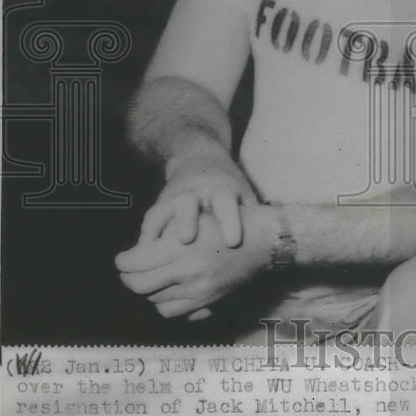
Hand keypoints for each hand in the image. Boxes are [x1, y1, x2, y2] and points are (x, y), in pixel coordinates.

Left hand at [116, 203, 275, 318]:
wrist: (260, 242)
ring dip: (146, 292)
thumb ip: (162, 236)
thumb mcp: (191, 219)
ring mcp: (198, 291)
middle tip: (126, 272)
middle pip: (141, 285)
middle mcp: (187, 273)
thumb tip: (134, 253)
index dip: (123, 262)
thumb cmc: (225, 223)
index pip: (136, 263)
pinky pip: (174, 312)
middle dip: (128, 279)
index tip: (120, 259)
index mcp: (180, 248)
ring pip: (155, 301)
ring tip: (146, 280)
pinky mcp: (208, 303)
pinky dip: (164, 304)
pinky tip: (166, 292)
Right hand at [139, 146, 255, 247]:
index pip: (227, 204)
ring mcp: (176, 196)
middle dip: (188, 221)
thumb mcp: (244, 196)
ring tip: (153, 254)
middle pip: (190, 204)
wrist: (199, 159)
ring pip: (166, 212)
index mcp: (224, 190)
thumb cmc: (230, 188)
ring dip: (161, 230)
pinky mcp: (161, 203)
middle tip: (187, 240)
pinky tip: (142, 256)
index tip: (233, 241)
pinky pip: (152, 219)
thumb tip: (273, 246)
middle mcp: (197, 191)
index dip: (231, 222)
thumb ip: (253, 219)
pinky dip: (147, 237)